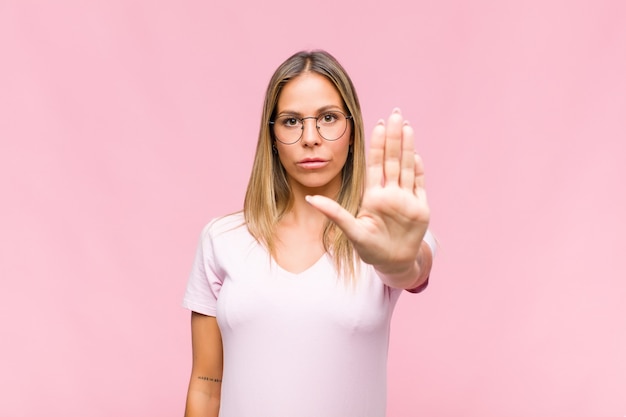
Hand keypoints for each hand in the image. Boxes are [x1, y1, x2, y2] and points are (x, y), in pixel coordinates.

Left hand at [306, 108, 429, 274]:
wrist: (393, 262)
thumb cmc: (369, 248)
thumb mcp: (350, 231)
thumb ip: (334, 213)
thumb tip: (310, 198)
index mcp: (373, 195)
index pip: (375, 164)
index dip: (377, 145)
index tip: (377, 125)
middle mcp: (390, 193)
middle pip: (393, 159)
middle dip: (394, 137)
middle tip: (396, 114)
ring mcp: (406, 199)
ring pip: (407, 167)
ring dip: (408, 147)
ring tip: (407, 126)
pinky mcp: (420, 208)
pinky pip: (420, 185)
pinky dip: (420, 170)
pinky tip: (418, 154)